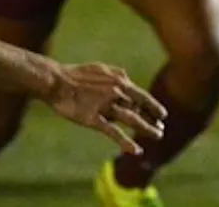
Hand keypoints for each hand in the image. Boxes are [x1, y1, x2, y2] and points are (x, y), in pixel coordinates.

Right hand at [44, 63, 166, 154]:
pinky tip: (135, 150)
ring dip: (146, 129)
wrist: (56, 80)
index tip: (162, 115)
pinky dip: (125, 142)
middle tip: (161, 129)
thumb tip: (128, 80)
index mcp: (120, 81)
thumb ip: (118, 75)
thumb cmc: (77, 74)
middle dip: (152, 120)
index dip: (153, 106)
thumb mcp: (103, 69)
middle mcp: (117, 93)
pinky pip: (112, 132)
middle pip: (139, 109)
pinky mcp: (92, 119)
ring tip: (158, 136)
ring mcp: (105, 106)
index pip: (142, 97)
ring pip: (131, 120)